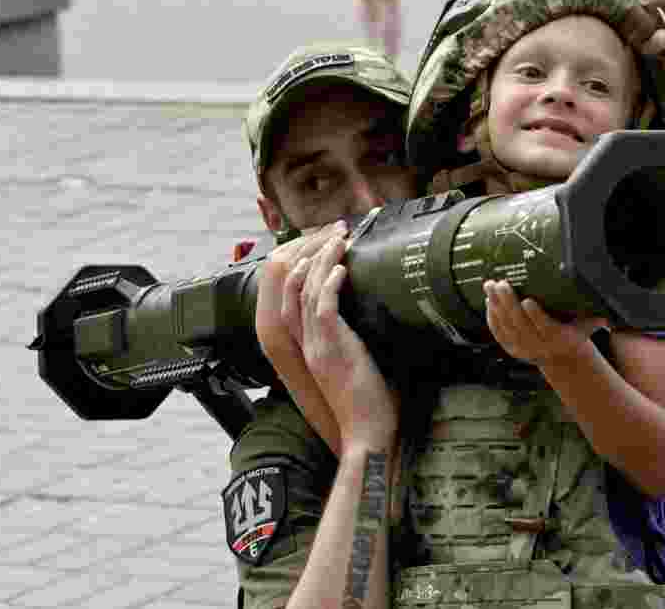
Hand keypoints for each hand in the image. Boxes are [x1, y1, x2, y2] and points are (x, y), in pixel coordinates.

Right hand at [256, 222, 350, 452]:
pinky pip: (323, 308)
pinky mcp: (332, 349)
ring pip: (306, 291)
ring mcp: (316, 346)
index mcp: (309, 345)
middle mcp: (306, 343)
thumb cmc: (370, 404)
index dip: (305, 267)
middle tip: (334, 230)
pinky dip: (331, 283)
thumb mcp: (355, 364)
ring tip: (339, 237)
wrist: (368, 435)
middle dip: (311, 253)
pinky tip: (343, 267)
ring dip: (323, 260)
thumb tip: (371, 318)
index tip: (324, 245)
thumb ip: (352, 341)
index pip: (293, 297)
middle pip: (293, 286)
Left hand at [483, 280, 606, 368]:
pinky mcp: (511, 349)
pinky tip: (489, 301)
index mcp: (558, 338)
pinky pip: (498, 332)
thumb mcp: (587, 326)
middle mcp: (539, 346)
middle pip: (520, 324)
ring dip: (496, 305)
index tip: (527, 300)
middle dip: (509, 303)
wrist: (562, 358)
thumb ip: (596, 315)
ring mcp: (523, 349)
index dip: (535, 315)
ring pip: (506, 327)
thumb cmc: (575, 333)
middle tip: (502, 283)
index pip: (545, 327)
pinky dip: (492, 317)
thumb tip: (609, 306)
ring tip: (490, 286)